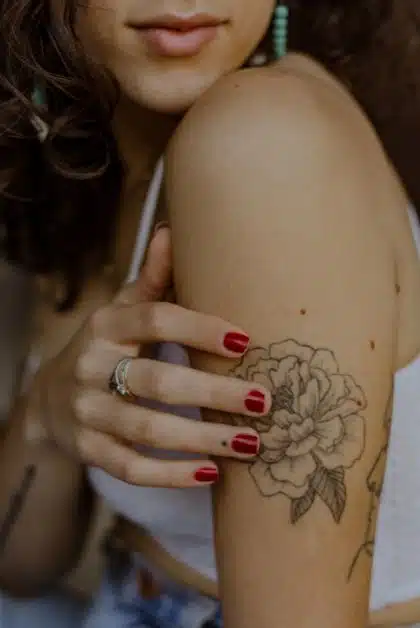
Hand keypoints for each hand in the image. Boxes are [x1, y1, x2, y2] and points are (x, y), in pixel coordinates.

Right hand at [29, 227, 270, 487]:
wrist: (50, 398)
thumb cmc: (106, 347)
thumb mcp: (123, 310)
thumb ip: (153, 280)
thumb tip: (171, 231)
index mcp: (108, 325)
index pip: (156, 321)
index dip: (200, 329)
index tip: (246, 343)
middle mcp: (93, 366)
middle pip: (156, 381)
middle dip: (214, 393)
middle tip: (264, 403)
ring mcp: (88, 412)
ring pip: (147, 429)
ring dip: (202, 438)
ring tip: (252, 445)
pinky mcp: (88, 449)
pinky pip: (129, 468)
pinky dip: (170, 474)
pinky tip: (209, 473)